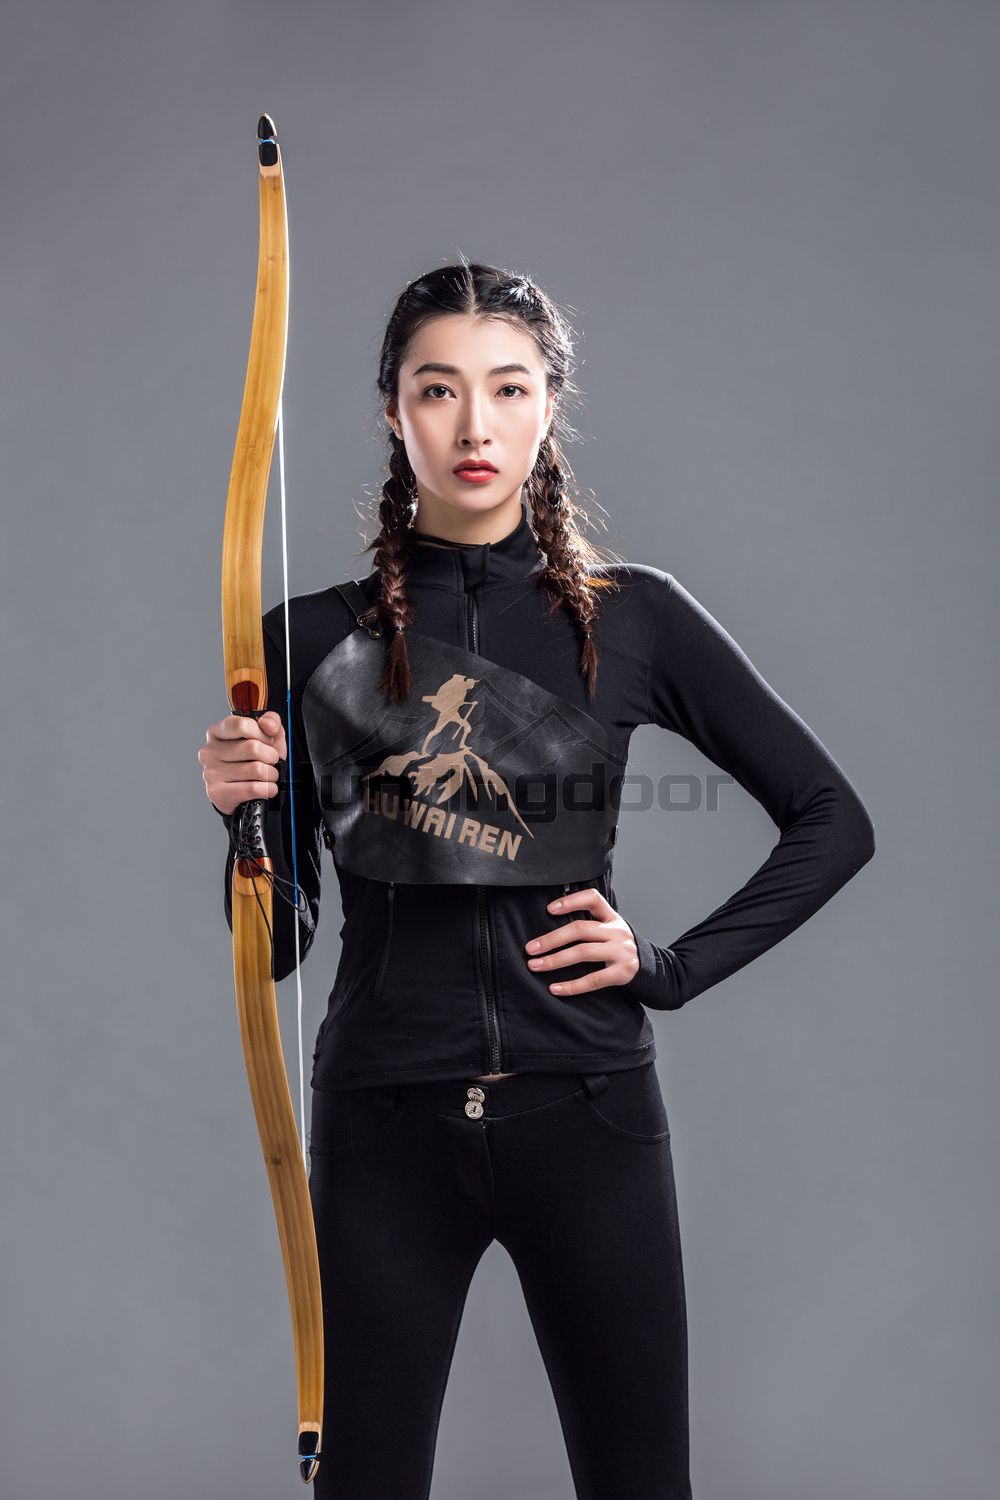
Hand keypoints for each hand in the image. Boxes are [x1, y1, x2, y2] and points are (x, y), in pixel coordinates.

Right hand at [198, 710, 286, 815]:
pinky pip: (253, 789)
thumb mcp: (266, 738)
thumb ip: (271, 722)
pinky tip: (266, 788)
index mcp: (217, 732)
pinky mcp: (216, 793)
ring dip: (271, 774)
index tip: (268, 742)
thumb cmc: (254, 762)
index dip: (263, 734)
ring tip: (268, 775)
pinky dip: (268, 789)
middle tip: (271, 761)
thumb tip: (267, 723)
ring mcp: (210, 772)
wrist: (244, 795)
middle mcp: (210, 751)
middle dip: (271, 756)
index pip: (242, 725)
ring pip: (256, 769)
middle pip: (253, 748)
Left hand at [525, 888, 639, 994]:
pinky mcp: (622, 973)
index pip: (593, 899)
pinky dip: (572, 985)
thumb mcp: (608, 928)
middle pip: (580, 929)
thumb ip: (587, 923)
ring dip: (555, 960)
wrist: (647, 965)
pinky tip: (555, 988)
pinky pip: (593, 980)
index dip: (571, 901)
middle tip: (530, 949)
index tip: (549, 909)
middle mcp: (617, 931)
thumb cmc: (616, 945)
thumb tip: (548, 926)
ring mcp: (621, 952)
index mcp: (611, 917)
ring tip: (536, 965)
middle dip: (551, 939)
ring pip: (583, 952)